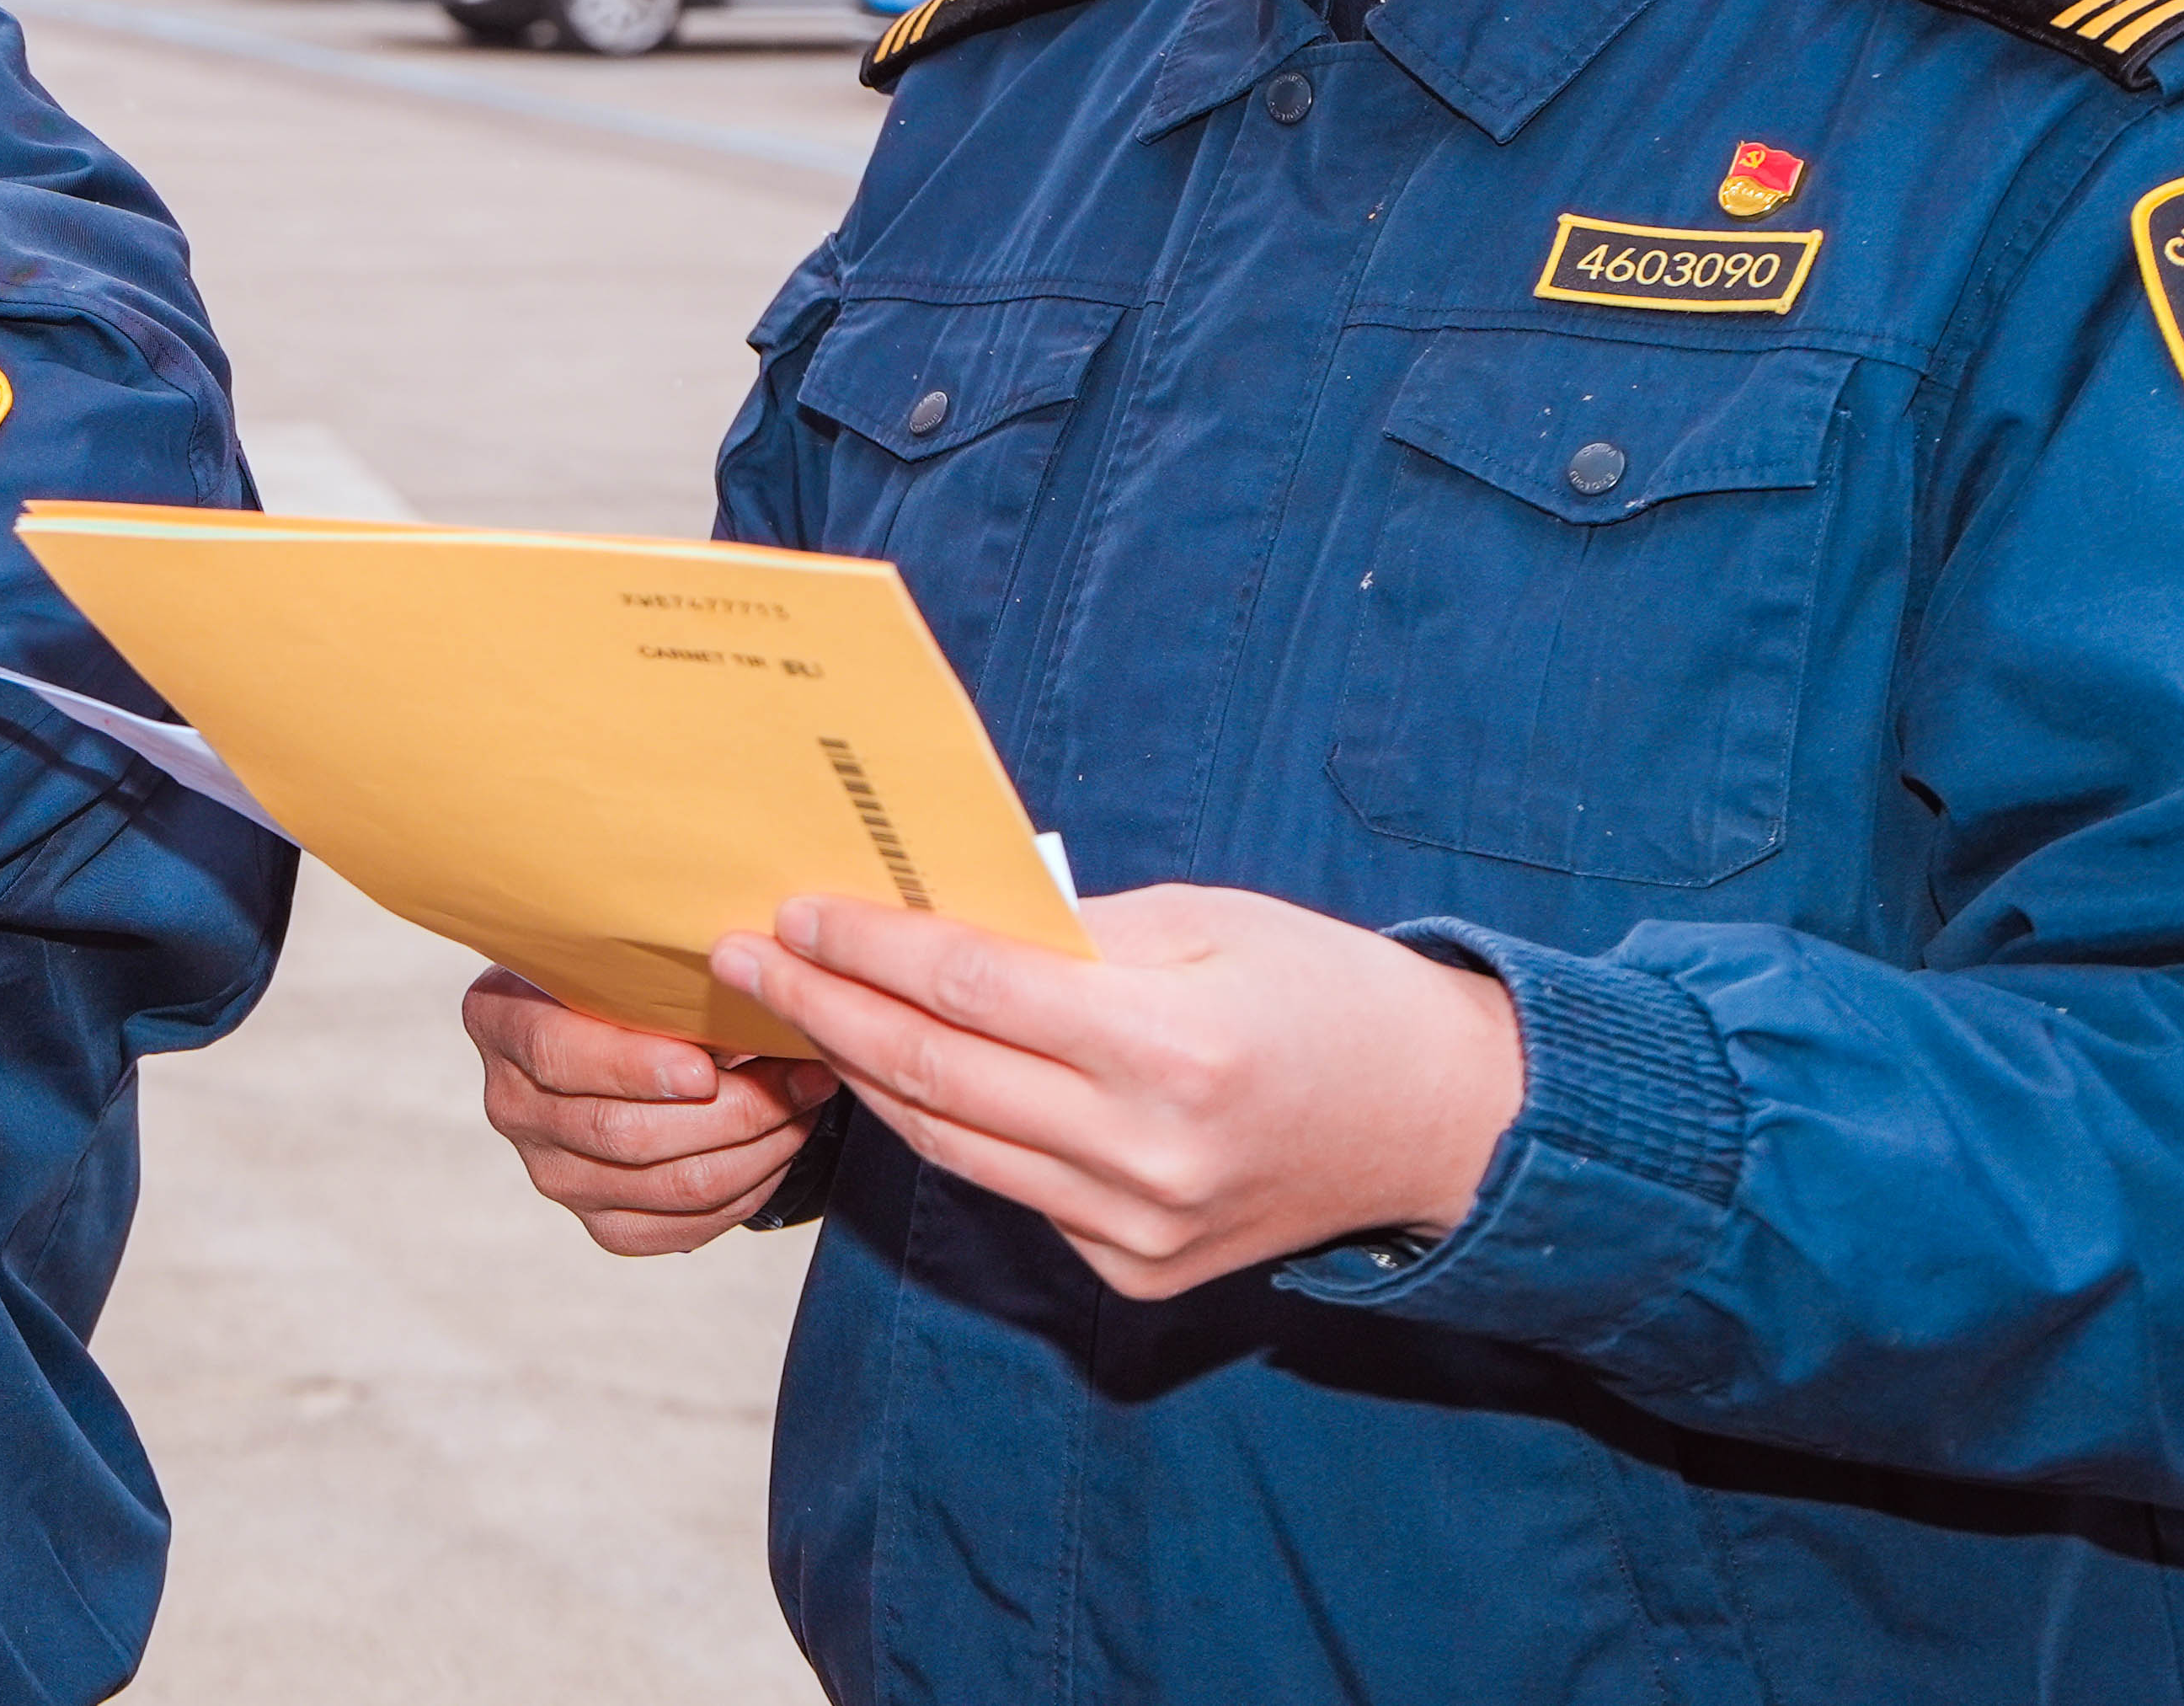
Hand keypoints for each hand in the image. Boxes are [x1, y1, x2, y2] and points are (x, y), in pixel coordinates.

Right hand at [462, 969, 842, 1256]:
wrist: (612, 1034)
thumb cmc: (623, 980)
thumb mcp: (621, 955)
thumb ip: (662, 973)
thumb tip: (751, 990)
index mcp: (499, 1022)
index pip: (558, 1056)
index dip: (633, 1068)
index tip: (704, 1068)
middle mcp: (513, 1106)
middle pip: (623, 1132)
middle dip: (731, 1110)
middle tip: (800, 1077)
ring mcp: (554, 1174)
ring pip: (666, 1185)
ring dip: (754, 1149)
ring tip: (804, 1105)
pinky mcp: (602, 1223)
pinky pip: (683, 1227)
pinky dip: (745, 1192)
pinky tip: (778, 1149)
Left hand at [711, 883, 1527, 1300]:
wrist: (1440, 1123)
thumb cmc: (1322, 993)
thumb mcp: (1203, 921)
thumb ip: (1064, 932)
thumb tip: (925, 918)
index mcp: (1170, 1050)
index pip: (969, 991)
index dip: (866, 948)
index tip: (792, 911)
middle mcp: (1146, 1154)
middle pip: (934, 1073)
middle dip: (822, 1008)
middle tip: (743, 958)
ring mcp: (1136, 1229)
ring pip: (949, 1143)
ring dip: (858, 1072)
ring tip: (793, 1009)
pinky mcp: (1133, 1272)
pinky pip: (1006, 1188)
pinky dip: (945, 1127)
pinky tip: (894, 1073)